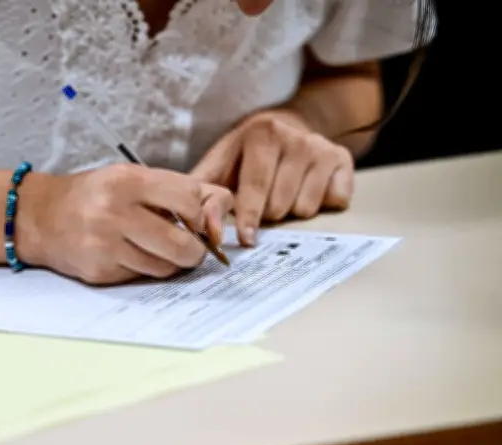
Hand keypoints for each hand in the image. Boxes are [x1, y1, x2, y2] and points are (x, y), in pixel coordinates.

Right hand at [26, 164, 232, 284]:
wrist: (42, 216)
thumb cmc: (98, 195)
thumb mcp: (135, 178)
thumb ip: (181, 191)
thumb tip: (218, 220)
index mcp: (129, 181)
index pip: (190, 200)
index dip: (200, 214)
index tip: (193, 219)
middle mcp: (116, 211)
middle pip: (183, 244)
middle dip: (195, 250)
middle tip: (188, 247)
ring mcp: (106, 244)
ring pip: (165, 267)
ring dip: (170, 263)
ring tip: (155, 249)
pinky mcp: (99, 270)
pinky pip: (141, 277)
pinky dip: (144, 270)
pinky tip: (129, 256)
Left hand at [191, 110, 353, 246]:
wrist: (288, 125)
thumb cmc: (248, 154)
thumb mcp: (222, 160)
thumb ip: (202, 186)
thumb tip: (181, 215)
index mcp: (263, 133)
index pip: (255, 186)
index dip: (248, 216)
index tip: (246, 239)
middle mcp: (296, 137)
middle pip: (280, 204)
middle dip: (267, 214)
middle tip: (262, 205)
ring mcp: (323, 149)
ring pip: (306, 209)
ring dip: (291, 211)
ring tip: (283, 195)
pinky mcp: (344, 161)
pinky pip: (335, 202)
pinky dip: (321, 204)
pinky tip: (308, 190)